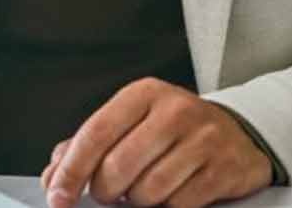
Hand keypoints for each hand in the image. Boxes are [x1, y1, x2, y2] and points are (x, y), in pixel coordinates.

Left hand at [39, 78, 271, 207]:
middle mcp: (173, 111)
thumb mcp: (132, 121)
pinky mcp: (223, 170)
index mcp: (142, 94)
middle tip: (108, 193)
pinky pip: (180, 204)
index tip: (57, 195)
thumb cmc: (173, 129)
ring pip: (148, 190)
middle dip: (105, 190)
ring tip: (142, 190)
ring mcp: (202, 140)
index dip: (72, 169)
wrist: (238, 132)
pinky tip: (169, 195)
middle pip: (119, 166)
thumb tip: (54, 174)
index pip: (96, 133)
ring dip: (137, 200)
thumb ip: (90, 144)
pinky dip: (167, 207)